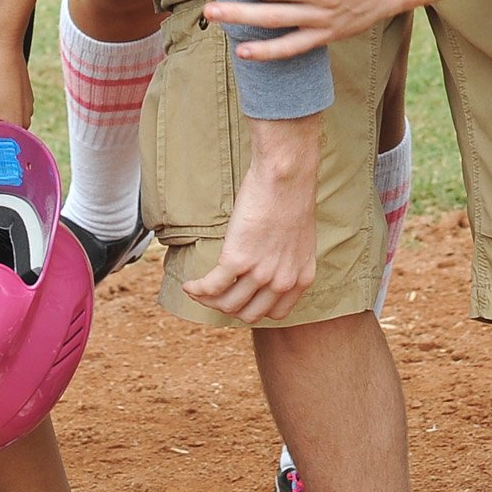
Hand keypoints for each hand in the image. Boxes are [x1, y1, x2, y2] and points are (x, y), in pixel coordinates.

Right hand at [184, 125, 319, 321]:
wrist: (286, 177)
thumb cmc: (292, 197)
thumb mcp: (299, 238)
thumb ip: (287, 259)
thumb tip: (267, 265)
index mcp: (301, 277)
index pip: (276, 313)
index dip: (255, 309)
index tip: (241, 300)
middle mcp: (283, 281)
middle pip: (249, 314)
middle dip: (229, 308)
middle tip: (216, 296)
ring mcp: (260, 273)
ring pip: (227, 305)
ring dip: (208, 301)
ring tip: (198, 291)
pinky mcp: (237, 259)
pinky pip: (211, 287)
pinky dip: (196, 290)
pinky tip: (189, 285)